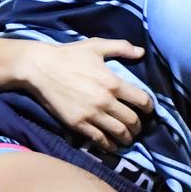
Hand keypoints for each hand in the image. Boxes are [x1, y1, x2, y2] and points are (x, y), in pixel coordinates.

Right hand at [14, 37, 152, 151]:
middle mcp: (105, 101)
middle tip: (138, 126)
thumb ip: (121, 47)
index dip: (149, 107)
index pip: (142, 100)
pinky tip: (112, 145)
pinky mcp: (78, 124)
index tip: (148, 109)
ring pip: (119, 133)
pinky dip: (110, 145)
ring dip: (127, 138)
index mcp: (113, 82)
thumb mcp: (96, 46)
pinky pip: (100, 140)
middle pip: (132, 120)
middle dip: (139, 125)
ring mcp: (91, 114)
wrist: (40, 68)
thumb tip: (141, 52)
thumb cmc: (69, 55)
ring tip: (128, 138)